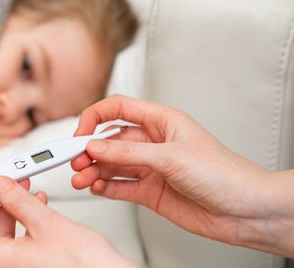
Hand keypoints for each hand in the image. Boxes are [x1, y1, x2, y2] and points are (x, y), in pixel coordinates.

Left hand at [0, 161, 132, 267]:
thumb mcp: (49, 225)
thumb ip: (19, 201)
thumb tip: (1, 184)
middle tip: (2, 172)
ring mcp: (13, 266)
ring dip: (8, 203)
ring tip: (21, 182)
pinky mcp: (27, 265)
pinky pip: (15, 237)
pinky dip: (21, 217)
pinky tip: (35, 202)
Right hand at [71, 95, 290, 254]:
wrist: (245, 211)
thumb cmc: (224, 173)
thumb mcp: (172, 157)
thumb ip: (129, 152)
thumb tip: (97, 145)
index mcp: (161, 122)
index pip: (118, 110)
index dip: (95, 118)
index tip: (80, 133)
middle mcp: (153, 143)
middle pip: (110, 140)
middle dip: (90, 149)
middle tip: (75, 160)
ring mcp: (150, 168)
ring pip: (112, 164)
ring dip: (94, 170)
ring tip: (82, 178)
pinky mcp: (150, 191)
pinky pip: (120, 186)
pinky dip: (104, 187)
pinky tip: (96, 186)